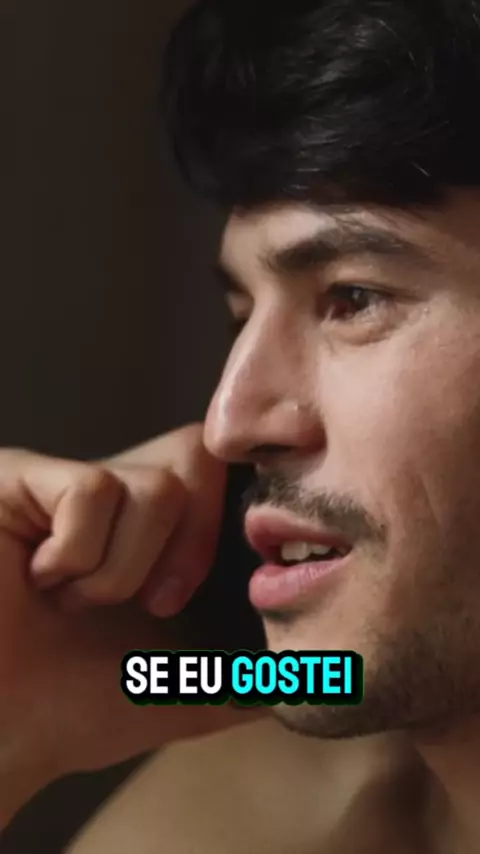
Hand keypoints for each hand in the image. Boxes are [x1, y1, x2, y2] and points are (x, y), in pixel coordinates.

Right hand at [0, 425, 257, 824]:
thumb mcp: (183, 687)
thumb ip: (247, 672)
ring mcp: (68, 481)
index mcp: (152, 532)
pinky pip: (94, 491)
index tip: (216, 583)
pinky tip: (41, 580)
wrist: (0, 731)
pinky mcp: (22, 478)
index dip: (235, 516)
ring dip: (124, 570)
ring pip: (157, 485)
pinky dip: (80, 557)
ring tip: (75, 599)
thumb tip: (315, 673)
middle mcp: (113, 495)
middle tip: (153, 604)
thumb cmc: (74, 707)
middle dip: (191, 547)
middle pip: (200, 457)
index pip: (220, 474)